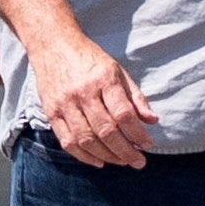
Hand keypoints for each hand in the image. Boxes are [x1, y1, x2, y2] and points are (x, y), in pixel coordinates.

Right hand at [29, 34, 157, 167]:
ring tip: (122, 161)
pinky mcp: (51, 112)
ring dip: (107, 156)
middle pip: (106, 130)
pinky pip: (67, 141)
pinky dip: (84, 156)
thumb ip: (135, 97)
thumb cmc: (89, 58)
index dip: (138, 134)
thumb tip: (153, 121)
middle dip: (125, 151)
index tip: (148, 145)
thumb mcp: (117, 70)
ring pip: (86, 139)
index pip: (123, 114)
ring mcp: (64, 103)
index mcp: (103, 79)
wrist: (52, 44)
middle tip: (139, 161)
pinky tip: (99, 161)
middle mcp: (82, 92)